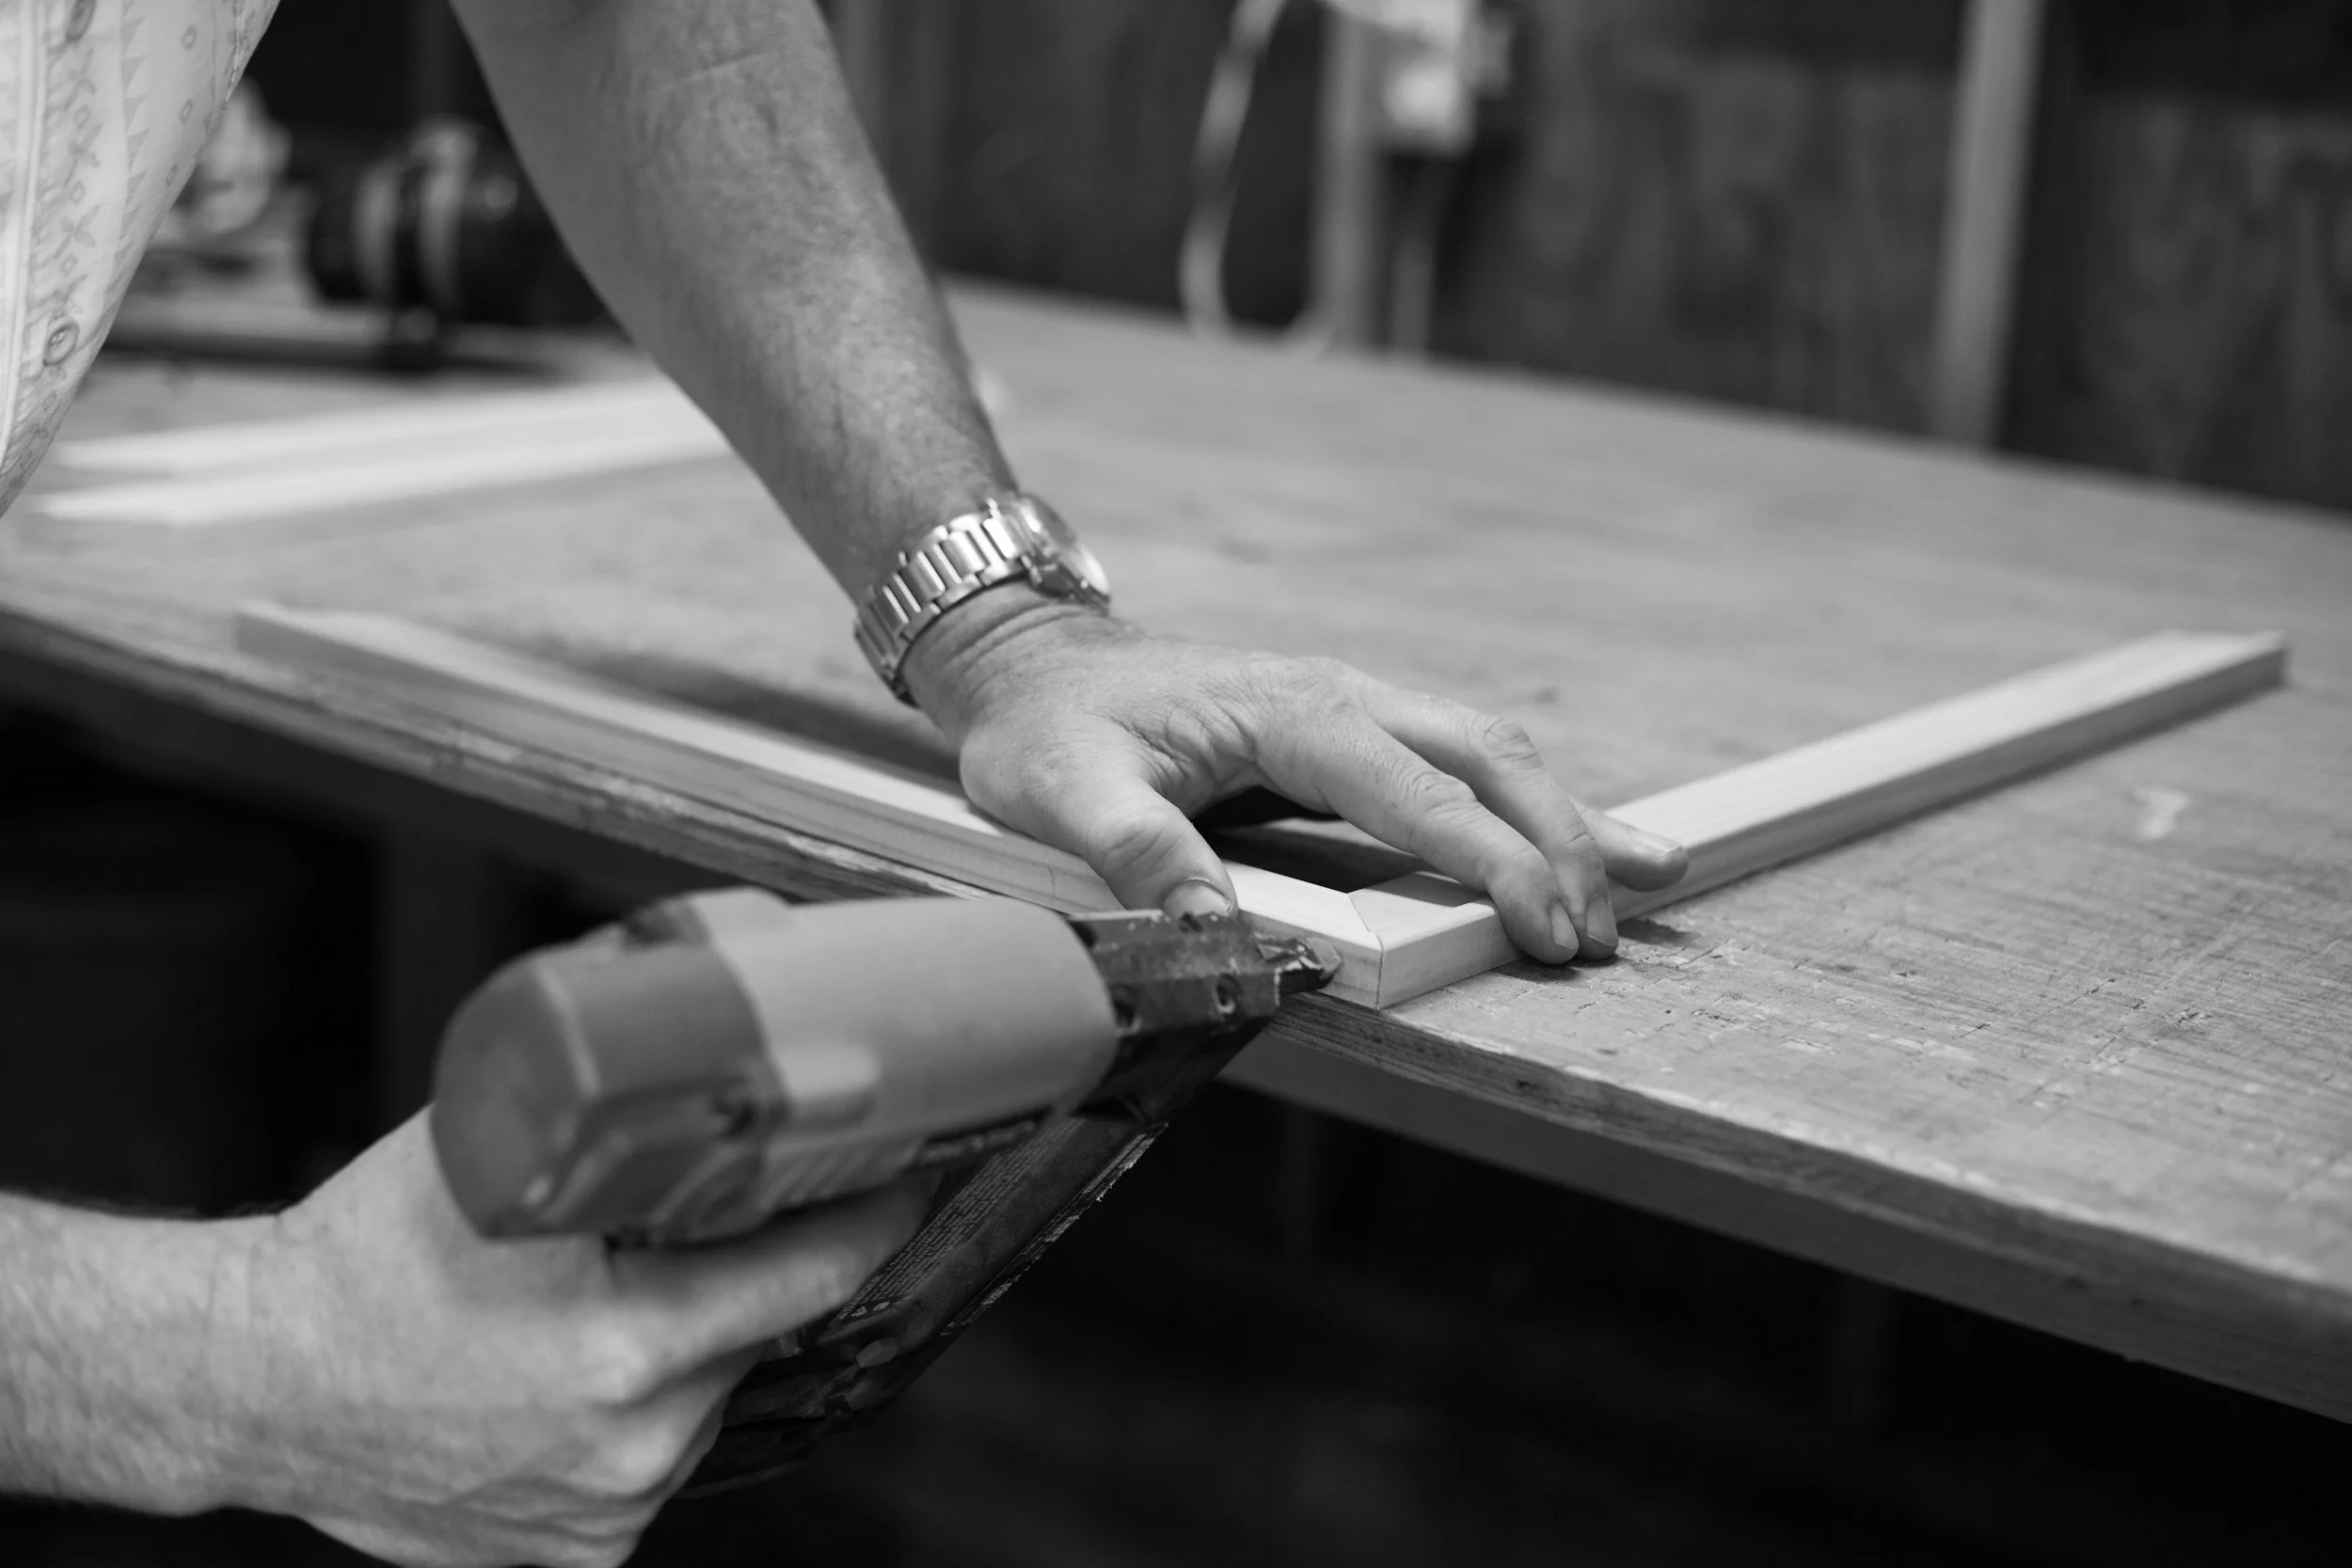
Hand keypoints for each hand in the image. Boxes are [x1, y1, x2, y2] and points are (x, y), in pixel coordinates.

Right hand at [215, 1115, 925, 1567]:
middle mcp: (636, 1443)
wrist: (248, 1380)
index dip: (875, 1209)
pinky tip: (557, 1374)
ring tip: (584, 1303)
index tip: (907, 1168)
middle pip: (758, 1326)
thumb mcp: (498, 1154)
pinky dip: (632, 1411)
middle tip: (682, 1218)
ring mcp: (609, 1511)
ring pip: (705, 1394)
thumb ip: (617, 1107)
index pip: (821, 1269)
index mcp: (630, 1349)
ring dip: (683, 1342)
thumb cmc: (363, 1255)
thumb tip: (707, 1016)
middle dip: (743, 1266)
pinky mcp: (580, 1557)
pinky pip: (649, 1459)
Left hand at [905, 594, 1686, 961]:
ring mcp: (1355, 707)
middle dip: (1557, 843)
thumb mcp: (1061, 794)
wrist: (1034, 664)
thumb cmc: (1048, 732)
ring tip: (1648, 880)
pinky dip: (1530, 803)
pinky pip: (1461, 763)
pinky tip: (1586, 839)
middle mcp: (1341, 697)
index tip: (1547, 925)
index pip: (1416, 792)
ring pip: (1491, 751)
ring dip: (1564, 818)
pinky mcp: (1353, 732)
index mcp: (1291, 712)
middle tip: (1599, 934)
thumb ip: (1136, 854)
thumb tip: (1221, 930)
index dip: (1490, 860)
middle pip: (1486, 758)